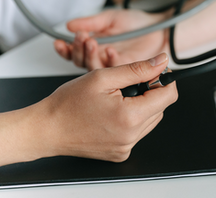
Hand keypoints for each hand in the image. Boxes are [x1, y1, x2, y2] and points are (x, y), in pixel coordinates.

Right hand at [0, 53, 177, 169]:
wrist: (46, 129)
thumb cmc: (67, 103)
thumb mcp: (103, 77)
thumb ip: (137, 69)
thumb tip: (162, 62)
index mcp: (130, 117)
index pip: (169, 96)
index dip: (164, 80)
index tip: (153, 72)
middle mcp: (131, 136)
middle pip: (160, 108)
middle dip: (149, 92)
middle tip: (125, 84)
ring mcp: (125, 147)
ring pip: (150, 119)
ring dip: (140, 106)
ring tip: (116, 98)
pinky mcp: (119, 153)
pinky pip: (137, 132)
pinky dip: (130, 120)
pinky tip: (111, 113)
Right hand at [55, 9, 167, 69]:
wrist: (160, 28)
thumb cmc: (138, 23)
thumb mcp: (111, 18)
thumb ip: (91, 22)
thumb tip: (69, 25)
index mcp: (96, 48)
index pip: (75, 53)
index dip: (67, 48)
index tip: (60, 41)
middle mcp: (103, 60)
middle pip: (82, 63)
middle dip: (78, 50)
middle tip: (82, 38)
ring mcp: (114, 69)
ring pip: (96, 69)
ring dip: (91, 55)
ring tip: (92, 42)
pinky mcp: (127, 74)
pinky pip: (115, 71)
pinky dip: (110, 60)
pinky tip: (110, 50)